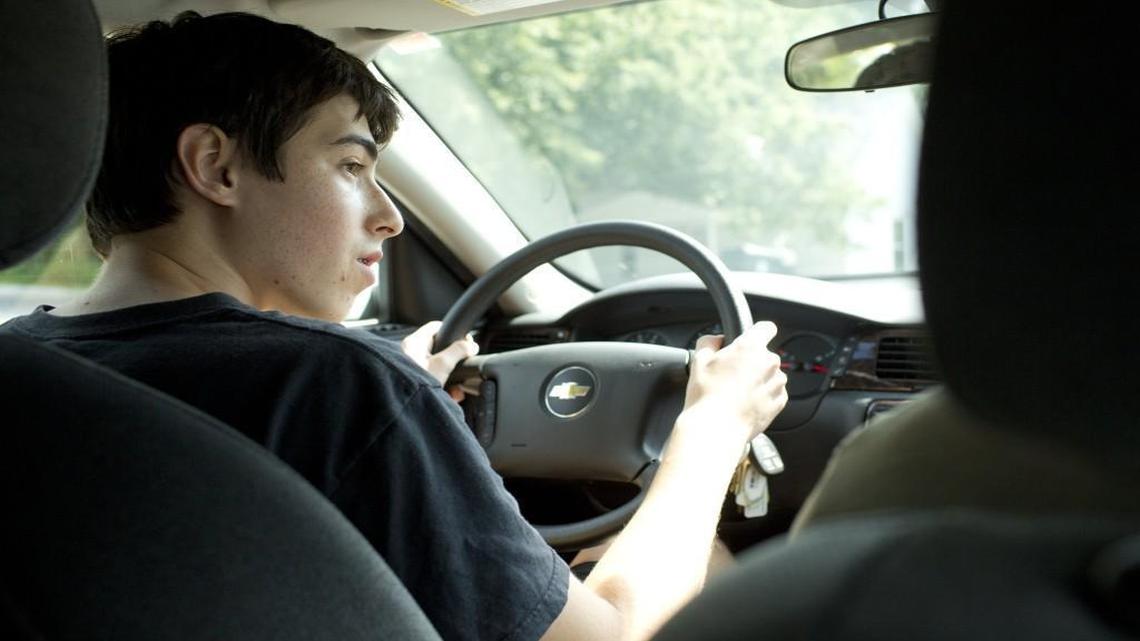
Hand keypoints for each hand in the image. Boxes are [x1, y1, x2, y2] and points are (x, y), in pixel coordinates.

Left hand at [400, 320, 478, 400]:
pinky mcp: (412, 384)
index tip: (465, 341)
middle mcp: (409, 354)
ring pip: (436, 369)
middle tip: (462, 368)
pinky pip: (431, 382)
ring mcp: (410, 370)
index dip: (452, 332)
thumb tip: (471, 346)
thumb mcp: (443, 364)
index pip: (436, 327)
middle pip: (439, 351)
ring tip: (456, 391)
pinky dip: (442, 389)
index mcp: (414, 343)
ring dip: (450, 379)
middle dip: (454, 362)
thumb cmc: (414, 384)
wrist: (402, 407)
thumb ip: (459, 351)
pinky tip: (450, 397)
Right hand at [683, 321, 787, 441]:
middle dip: (751, 362)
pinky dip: (762, 396)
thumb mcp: (699, 360)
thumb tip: (716, 340)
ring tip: (736, 393)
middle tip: (731, 375)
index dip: (756, 332)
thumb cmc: (707, 395)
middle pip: (765, 355)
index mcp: (750, 347)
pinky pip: (773, 393)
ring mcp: (777, 383)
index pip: (765, 328)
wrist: (717, 428)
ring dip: (758, 380)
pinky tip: (744, 404)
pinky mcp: (780, 402)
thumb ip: (709, 342)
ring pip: (770, 375)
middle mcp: (769, 362)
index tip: (750, 339)